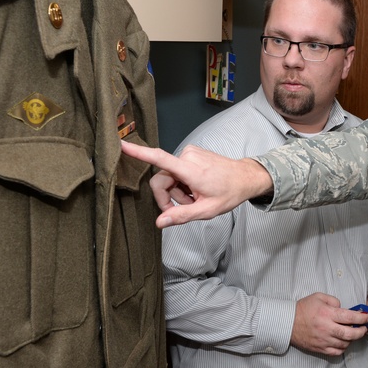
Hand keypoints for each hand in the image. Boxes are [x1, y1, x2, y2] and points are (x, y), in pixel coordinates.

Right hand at [120, 141, 272, 227]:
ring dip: (178, 191)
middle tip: (186, 207)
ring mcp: (189, 153)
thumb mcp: (206, 210)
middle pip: (161, 179)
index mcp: (190, 169)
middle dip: (169, 197)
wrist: (245, 178)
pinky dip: (183, 183)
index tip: (121, 145)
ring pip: (169, 177)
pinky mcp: (191, 153)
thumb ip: (182, 216)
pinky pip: (176, 171)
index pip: (159, 159)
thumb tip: (160, 222)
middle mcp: (187, 157)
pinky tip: (196, 189)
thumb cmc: (229, 193)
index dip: (138, 152)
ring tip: (196, 198)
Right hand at [290, 293, 367, 355]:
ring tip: (352, 334)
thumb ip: (334, 301)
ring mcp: (324, 340)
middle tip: (364, 328)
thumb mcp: (318, 297)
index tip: (367, 317)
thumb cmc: (303, 308)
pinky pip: (336, 352)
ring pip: (345, 344)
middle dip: (361, 331)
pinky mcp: (320, 349)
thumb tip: (344, 308)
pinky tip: (342, 342)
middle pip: (350, 334)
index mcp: (327, 314)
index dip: (362, 318)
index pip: (350, 317)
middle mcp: (327, 328)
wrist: (287, 322)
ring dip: (352, 340)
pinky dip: (343, 348)